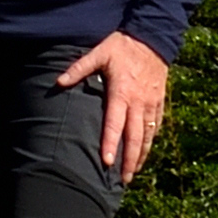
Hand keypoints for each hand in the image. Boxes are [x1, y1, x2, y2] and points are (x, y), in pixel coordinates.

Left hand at [56, 29, 171, 174]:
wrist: (153, 37)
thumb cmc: (122, 46)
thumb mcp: (99, 52)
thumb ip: (79, 68)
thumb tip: (58, 82)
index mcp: (121, 93)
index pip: (114, 124)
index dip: (110, 144)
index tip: (107, 162)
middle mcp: (138, 102)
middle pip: (135, 137)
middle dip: (129, 160)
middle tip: (123, 180)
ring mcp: (151, 103)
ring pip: (148, 135)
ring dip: (141, 155)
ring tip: (134, 173)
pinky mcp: (159, 101)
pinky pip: (156, 126)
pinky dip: (151, 141)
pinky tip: (145, 152)